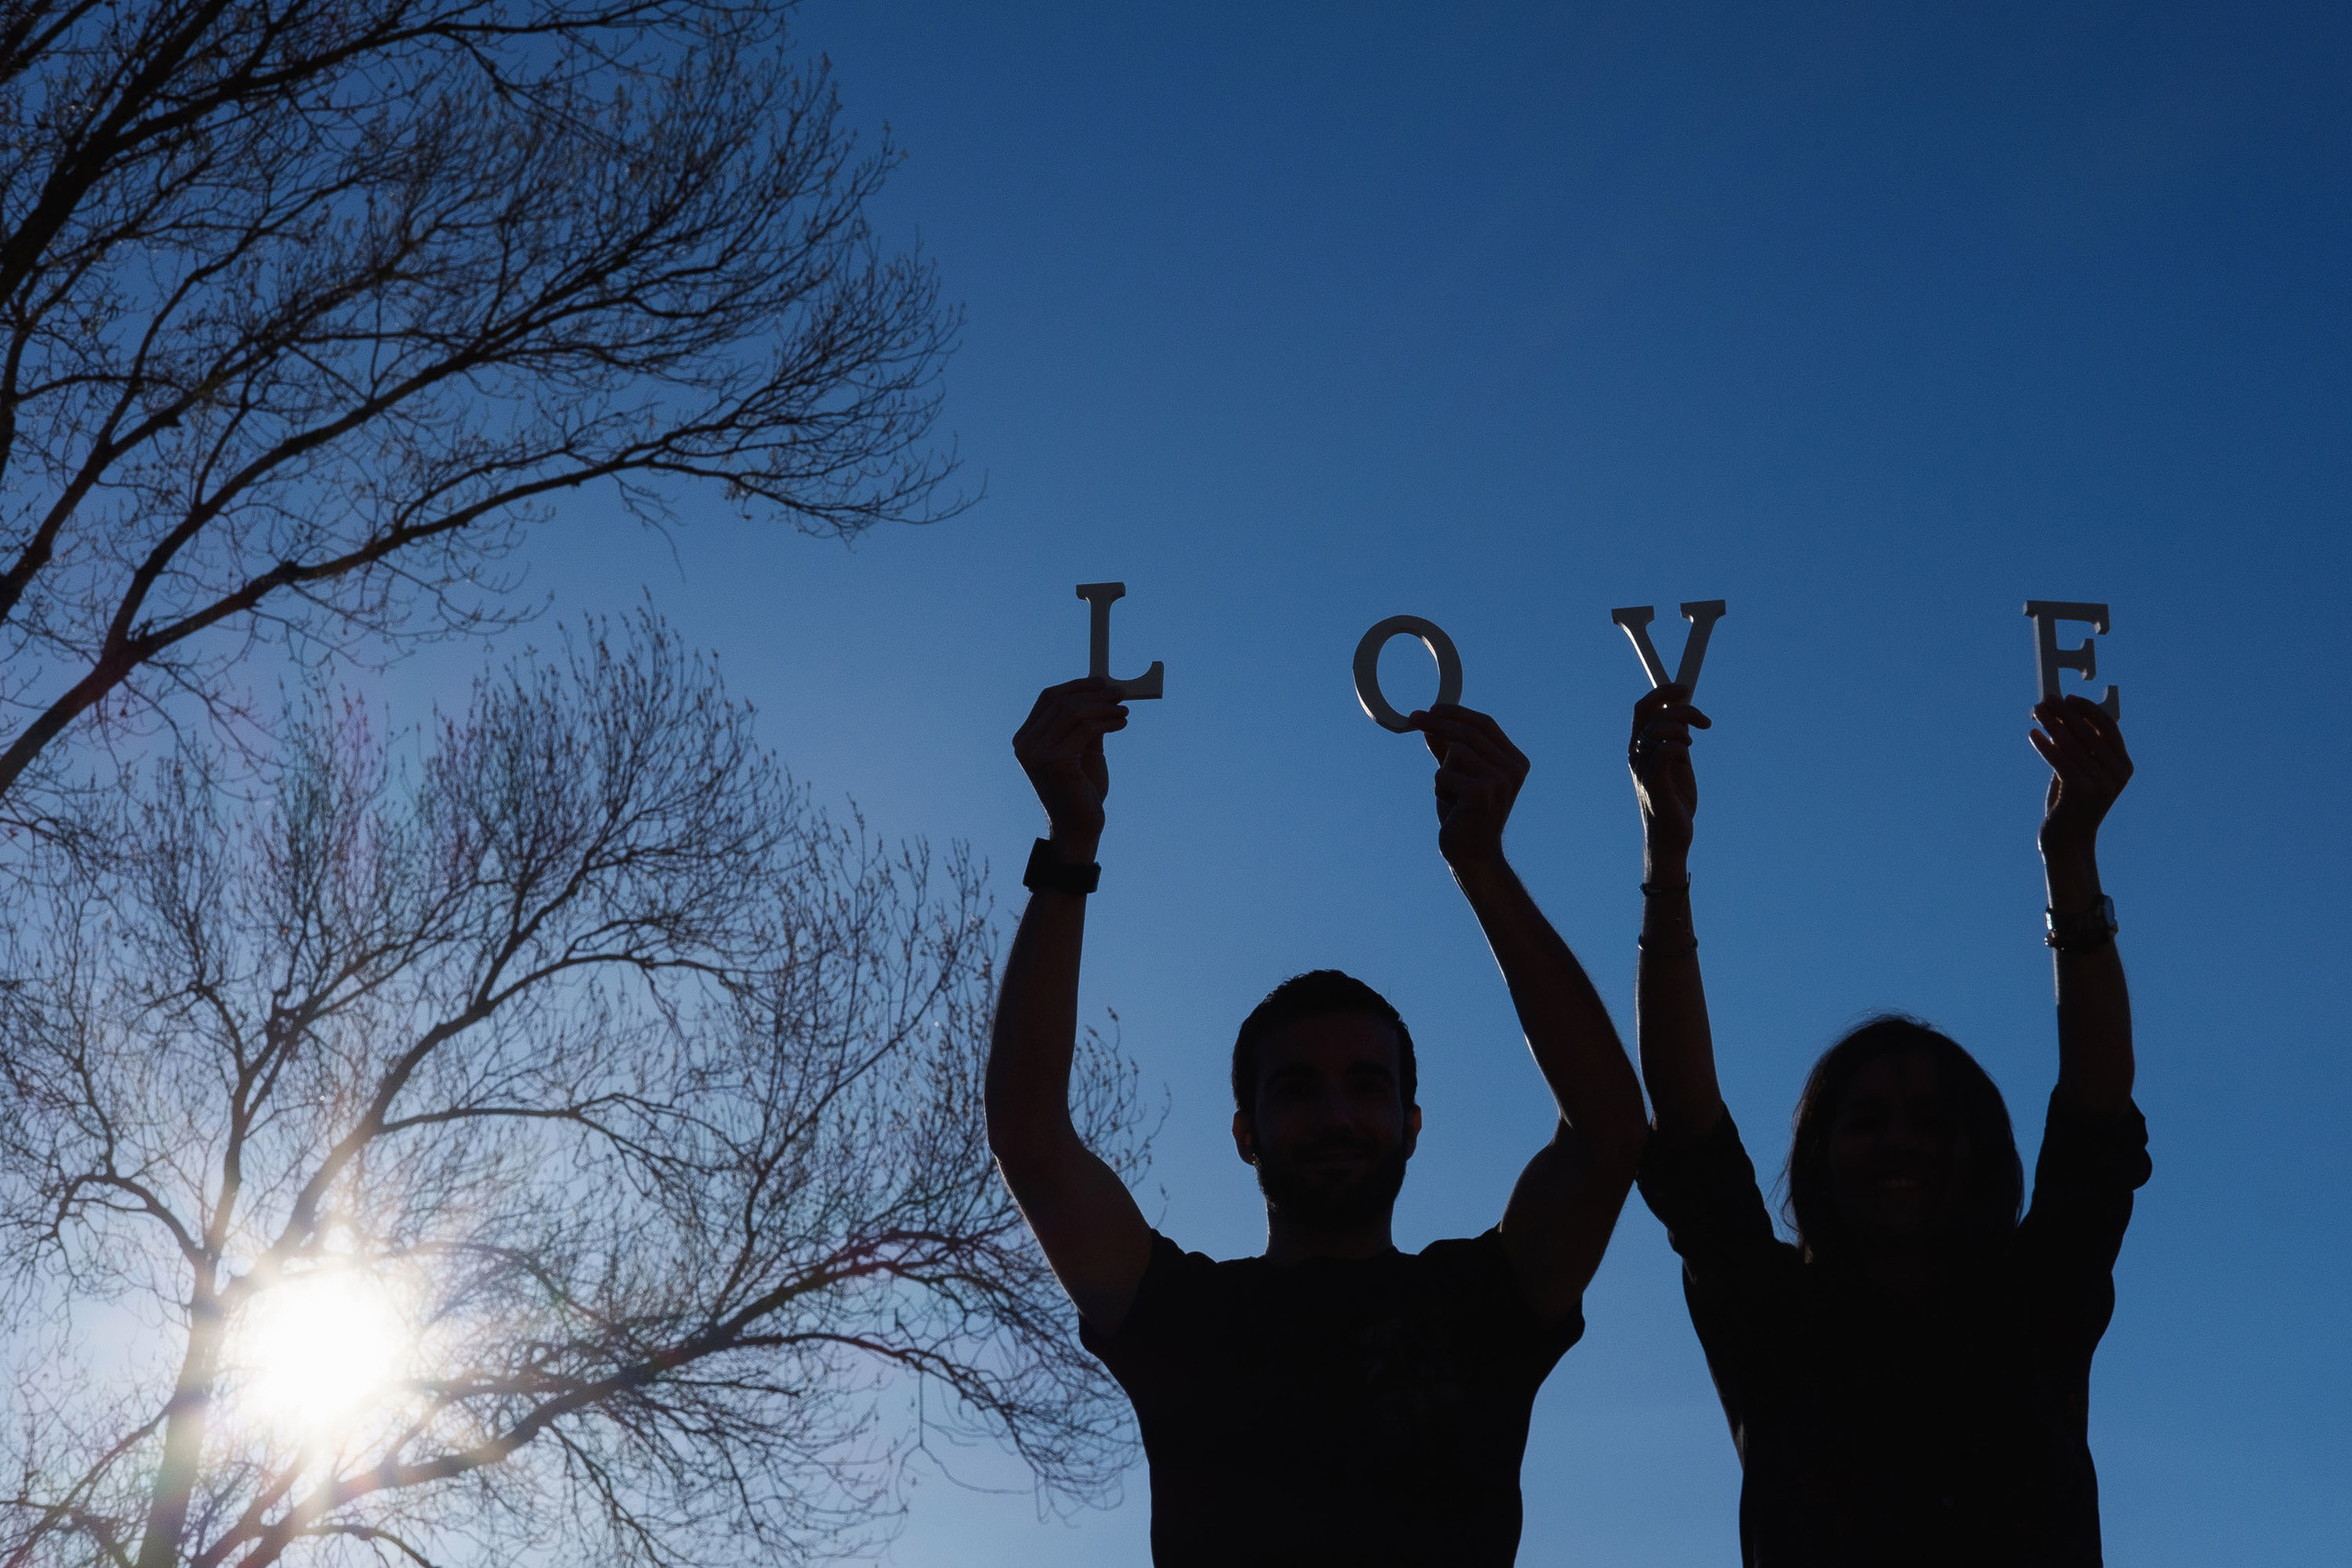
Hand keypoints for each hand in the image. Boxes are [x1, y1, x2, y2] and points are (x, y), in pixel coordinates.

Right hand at [1013, 678, 1127, 849]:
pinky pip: (1086, 729)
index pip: (1048, 698)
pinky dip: (1107, 722)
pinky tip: (1122, 723)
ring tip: (1124, 710)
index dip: (1076, 686)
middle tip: (1120, 693)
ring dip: (1104, 707)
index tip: (1101, 682)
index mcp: (1025, 739)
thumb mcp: (1082, 750)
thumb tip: (1102, 693)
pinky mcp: (1056, 762)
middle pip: (1061, 702)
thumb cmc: (1081, 790)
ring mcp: (1037, 754)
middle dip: (1094, 694)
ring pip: (1074, 713)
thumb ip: (1085, 723)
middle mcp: (1025, 745)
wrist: (1079, 828)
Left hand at [1409, 704, 1527, 868]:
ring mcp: (1500, 781)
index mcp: (1515, 761)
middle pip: (1468, 733)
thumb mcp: (1457, 775)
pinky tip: (1453, 807)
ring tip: (1452, 796)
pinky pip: (1443, 775)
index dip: (1457, 713)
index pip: (1485, 724)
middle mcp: (1513, 769)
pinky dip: (1440, 789)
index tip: (1432, 708)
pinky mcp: (1481, 794)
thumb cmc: (1466, 815)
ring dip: (1442, 774)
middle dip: (1436, 724)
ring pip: (1453, 753)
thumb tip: (1429, 722)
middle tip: (1412, 719)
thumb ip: (1447, 749)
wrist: (1473, 855)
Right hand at [1628, 683, 1710, 860]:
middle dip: (1680, 708)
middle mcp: (1636, 755)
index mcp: (1640, 748)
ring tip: (1692, 743)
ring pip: (1659, 729)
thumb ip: (1677, 741)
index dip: (1662, 692)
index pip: (1642, 709)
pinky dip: (1680, 747)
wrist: (1671, 836)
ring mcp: (1643, 768)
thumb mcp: (1678, 763)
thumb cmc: (1674, 801)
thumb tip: (1685, 718)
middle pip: (1652, 713)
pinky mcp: (1654, 782)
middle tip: (1703, 720)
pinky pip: (1666, 751)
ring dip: (1682, 729)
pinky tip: (1686, 756)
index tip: (1684, 688)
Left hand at [2031, 695, 2131, 858]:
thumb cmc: (2072, 804)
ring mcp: (2101, 783)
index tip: (2068, 698)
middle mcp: (2117, 774)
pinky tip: (2032, 734)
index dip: (2088, 710)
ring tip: (2036, 711)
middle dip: (2065, 712)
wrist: (2069, 842)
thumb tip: (2063, 716)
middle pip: (2088, 732)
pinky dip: (2045, 744)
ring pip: (2072, 744)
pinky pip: (2059, 760)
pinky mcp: (2081, 790)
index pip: (2108, 727)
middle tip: (2046, 699)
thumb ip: (2078, 749)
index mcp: (2123, 766)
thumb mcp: (2080, 772)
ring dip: (2051, 724)